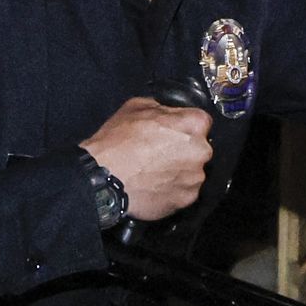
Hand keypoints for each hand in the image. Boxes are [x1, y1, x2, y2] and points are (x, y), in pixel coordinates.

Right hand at [80, 97, 211, 221]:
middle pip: (199, 148)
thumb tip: (167, 113)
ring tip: (154, 171)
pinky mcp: (186, 199)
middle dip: (184, 149)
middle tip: (160, 152)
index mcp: (193, 124)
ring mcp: (195, 178)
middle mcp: (201, 151)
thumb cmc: (118, 142)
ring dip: (179, 171)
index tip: (172, 131)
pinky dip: (172, 189)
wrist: (105, 178)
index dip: (184, 125)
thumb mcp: (136, 106)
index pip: (201, 121)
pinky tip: (154, 185)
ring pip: (192, 172)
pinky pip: (183, 192)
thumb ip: (161, 108)